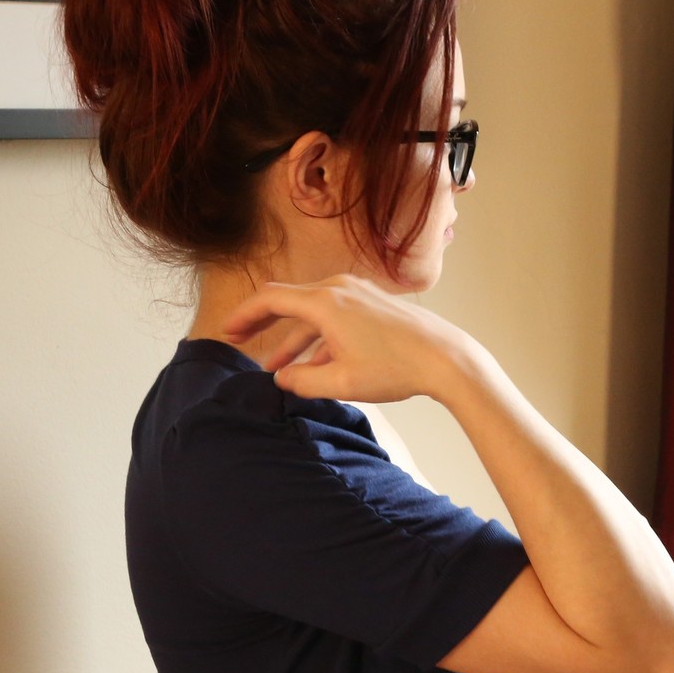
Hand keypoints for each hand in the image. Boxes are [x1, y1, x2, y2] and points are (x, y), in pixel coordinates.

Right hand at [217, 273, 480, 403]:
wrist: (445, 359)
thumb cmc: (396, 369)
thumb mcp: (341, 383)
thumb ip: (303, 381)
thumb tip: (282, 378)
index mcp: (325, 303)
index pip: (270, 300)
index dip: (244, 315)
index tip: (228, 331)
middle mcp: (338, 289)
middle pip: (288, 301)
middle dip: (262, 322)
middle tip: (239, 339)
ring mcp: (357, 294)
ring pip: (311, 314)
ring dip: (292, 338)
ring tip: (275, 366)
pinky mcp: (372, 305)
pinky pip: (333, 317)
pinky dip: (317, 338)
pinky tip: (312, 365)